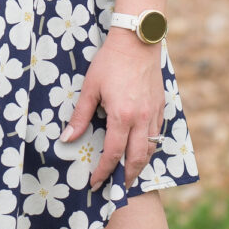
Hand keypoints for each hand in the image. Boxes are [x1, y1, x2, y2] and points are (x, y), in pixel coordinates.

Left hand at [61, 31, 166, 190]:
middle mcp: (141, 119)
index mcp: (121, 116)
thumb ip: (80, 115)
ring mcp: (153, 113)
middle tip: (116, 188)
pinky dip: (149, 147)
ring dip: (139, 165)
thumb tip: (67, 139)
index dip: (103, 172)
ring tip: (128, 173)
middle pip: (136, 159)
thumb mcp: (90, 87)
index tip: (95, 183)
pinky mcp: (161, 106)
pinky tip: (141, 148)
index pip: (112, 154)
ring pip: (150, 149)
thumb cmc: (110, 61)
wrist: (137, 40)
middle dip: (126, 178)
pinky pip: (157, 134)